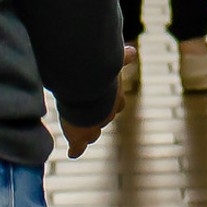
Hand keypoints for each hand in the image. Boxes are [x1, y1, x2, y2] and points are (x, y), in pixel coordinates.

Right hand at [63, 44, 136, 158]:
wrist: (88, 91)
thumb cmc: (101, 75)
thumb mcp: (115, 65)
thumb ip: (124, 59)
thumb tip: (133, 52)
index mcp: (116, 99)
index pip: (118, 105)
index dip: (114, 104)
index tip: (113, 104)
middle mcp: (107, 115)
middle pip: (106, 120)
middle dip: (102, 117)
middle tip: (94, 117)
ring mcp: (93, 127)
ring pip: (93, 134)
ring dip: (89, 133)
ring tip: (85, 137)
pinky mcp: (79, 137)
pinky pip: (77, 147)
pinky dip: (76, 150)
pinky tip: (73, 154)